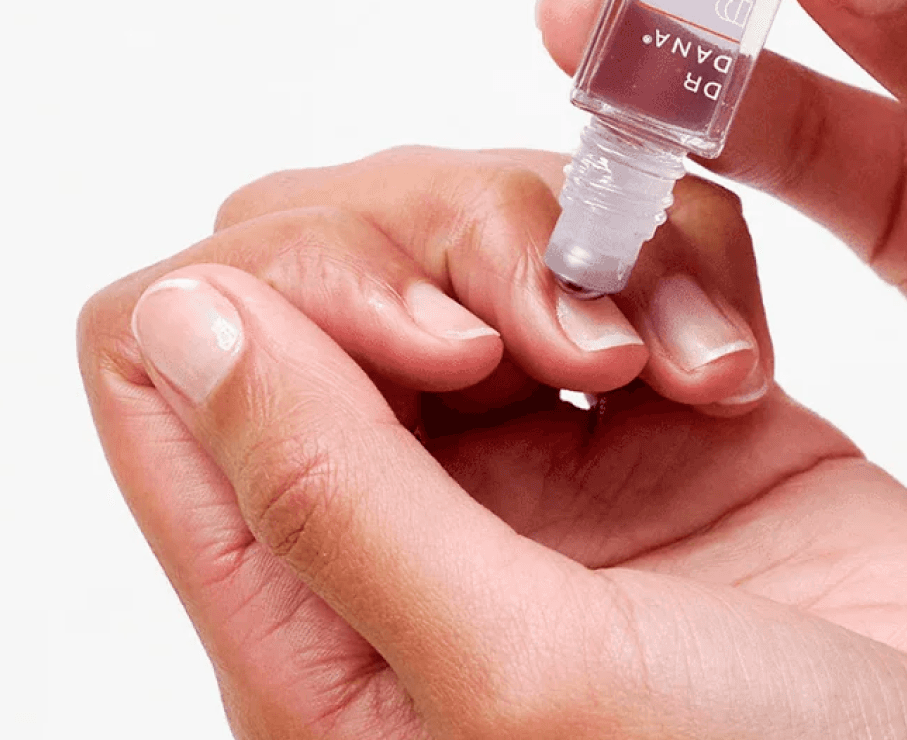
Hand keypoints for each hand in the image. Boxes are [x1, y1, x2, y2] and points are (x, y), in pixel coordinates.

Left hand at [79, 148, 906, 737]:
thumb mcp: (525, 677)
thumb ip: (329, 498)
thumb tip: (178, 319)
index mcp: (316, 628)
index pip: (164, 369)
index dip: (288, 296)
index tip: (446, 344)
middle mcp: (411, 530)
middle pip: (321, 262)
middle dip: (452, 246)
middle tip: (580, 341)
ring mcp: (547, 462)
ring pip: (469, 229)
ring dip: (582, 251)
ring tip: (689, 367)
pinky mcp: (672, 409)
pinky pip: (622, 242)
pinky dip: (681, 257)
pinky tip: (742, 363)